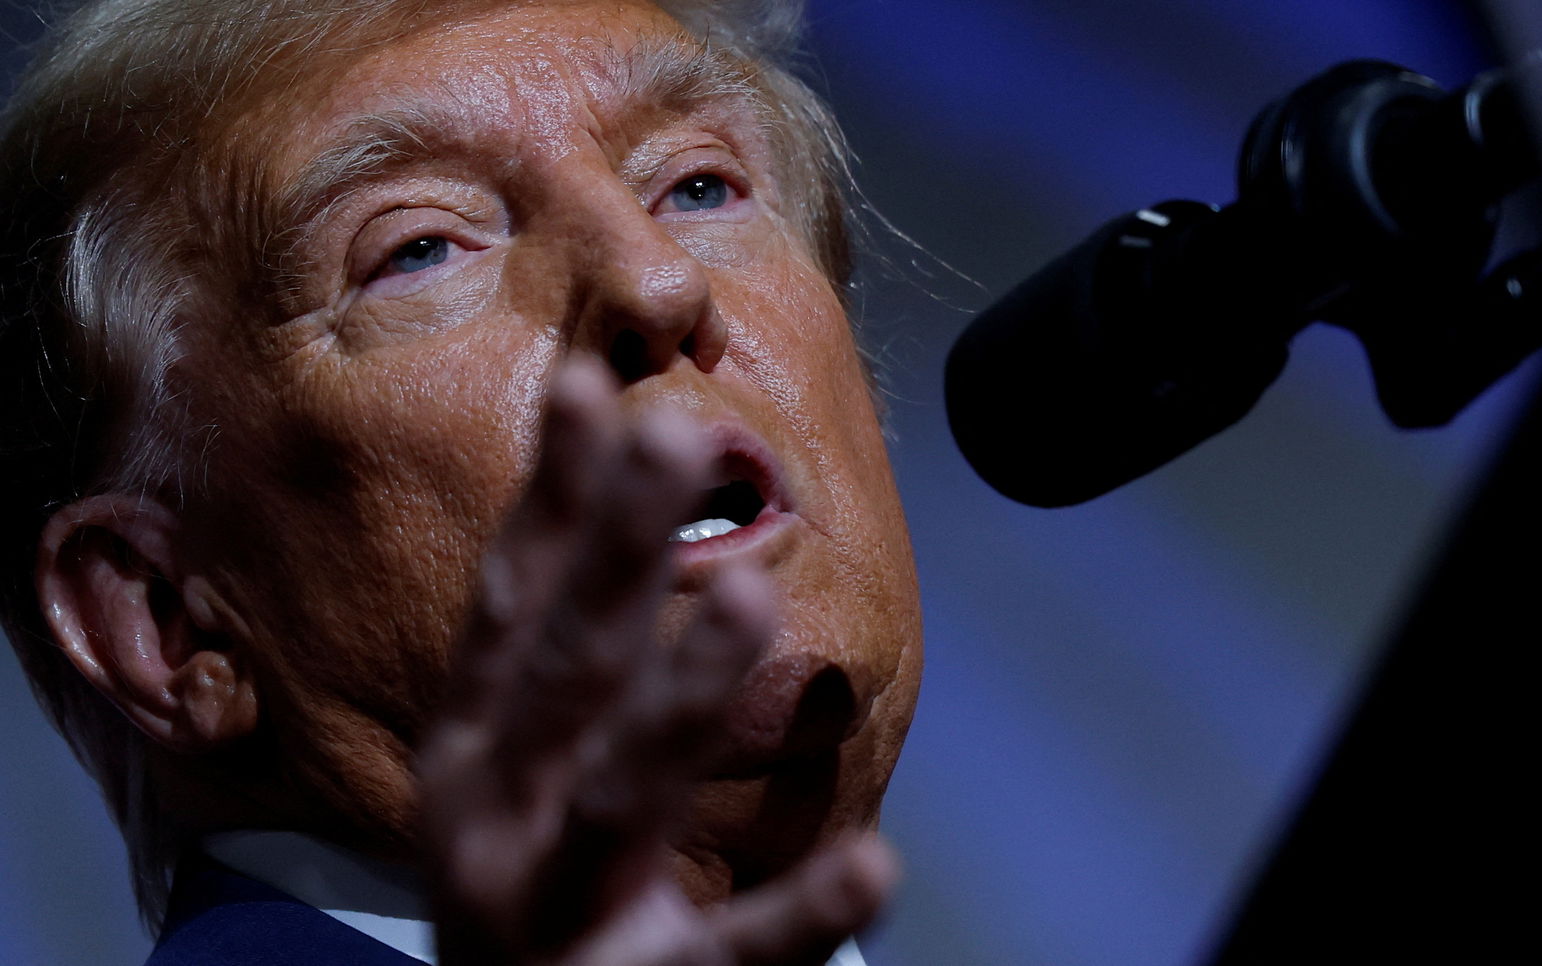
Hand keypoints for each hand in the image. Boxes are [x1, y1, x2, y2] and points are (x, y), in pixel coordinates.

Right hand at [416, 358, 896, 965]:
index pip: (512, 603)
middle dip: (618, 547)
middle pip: (566, 669)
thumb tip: (661, 514)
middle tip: (674, 430)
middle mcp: (494, 821)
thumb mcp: (526, 767)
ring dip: (683, 693)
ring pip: (621, 792)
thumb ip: (579, 657)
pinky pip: (730, 955)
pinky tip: (873, 865)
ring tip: (757, 602)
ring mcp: (556, 913)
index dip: (552, 495)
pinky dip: (796, 912)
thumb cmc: (534, 884)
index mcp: (474, 751)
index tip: (592, 381)